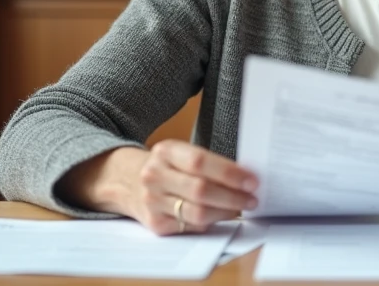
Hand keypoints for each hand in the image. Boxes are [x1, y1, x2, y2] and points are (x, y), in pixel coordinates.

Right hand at [60, 142, 258, 235]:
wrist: (126, 181)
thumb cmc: (166, 166)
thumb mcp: (180, 154)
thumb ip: (207, 162)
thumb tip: (245, 176)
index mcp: (165, 151)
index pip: (200, 161)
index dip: (229, 172)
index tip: (251, 179)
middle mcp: (155, 175)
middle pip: (200, 190)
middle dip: (232, 196)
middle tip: (252, 198)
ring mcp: (152, 201)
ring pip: (197, 212)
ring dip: (225, 212)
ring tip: (241, 207)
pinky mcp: (154, 224)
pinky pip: (190, 227)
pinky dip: (211, 223)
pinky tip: (222, 216)